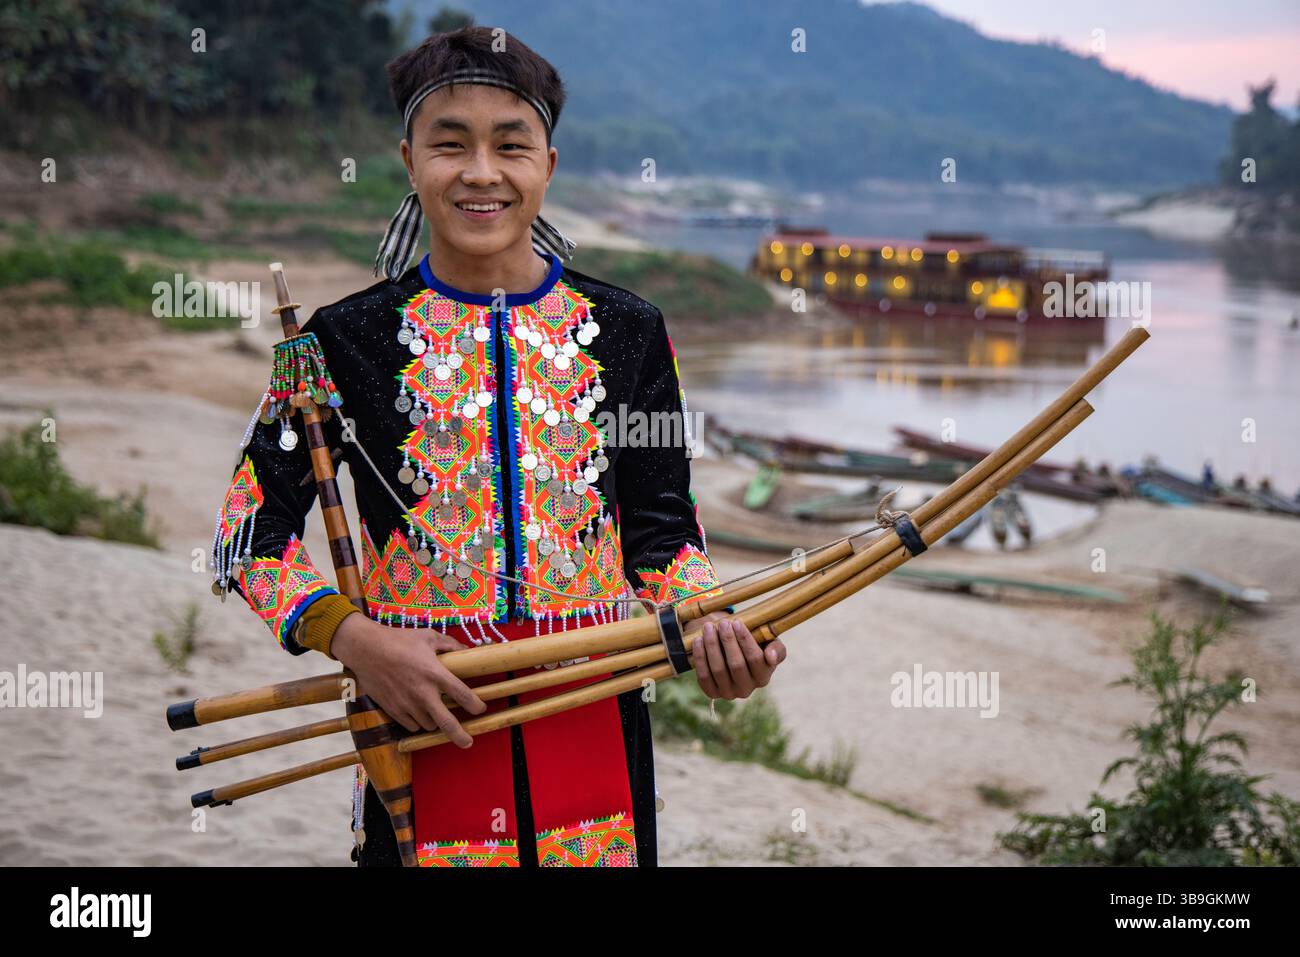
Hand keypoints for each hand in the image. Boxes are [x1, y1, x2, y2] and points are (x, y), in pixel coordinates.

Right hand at [331, 614, 485, 746]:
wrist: (366, 649)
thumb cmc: (398, 640)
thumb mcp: (428, 637)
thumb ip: (449, 645)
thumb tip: (465, 649)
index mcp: (435, 673)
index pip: (462, 694)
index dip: (475, 705)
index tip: (481, 709)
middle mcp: (423, 693)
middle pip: (447, 723)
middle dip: (460, 736)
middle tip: (468, 742)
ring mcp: (407, 704)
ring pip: (429, 725)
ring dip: (435, 722)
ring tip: (435, 712)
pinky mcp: (393, 710)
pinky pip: (411, 726)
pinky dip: (418, 722)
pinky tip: (418, 712)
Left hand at [686, 611, 786, 700]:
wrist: (733, 655)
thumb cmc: (756, 647)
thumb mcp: (770, 645)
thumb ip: (776, 649)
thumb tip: (770, 656)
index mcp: (763, 678)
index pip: (755, 659)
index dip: (745, 640)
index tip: (736, 622)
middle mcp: (746, 690)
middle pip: (736, 665)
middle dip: (728, 641)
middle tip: (723, 623)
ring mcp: (728, 694)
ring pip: (718, 670)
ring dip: (712, 646)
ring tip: (708, 628)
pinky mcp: (712, 693)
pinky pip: (703, 676)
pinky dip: (700, 657)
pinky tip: (698, 640)